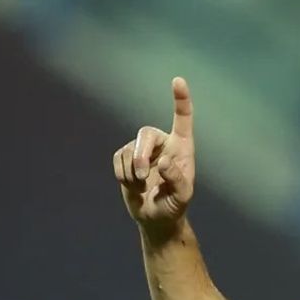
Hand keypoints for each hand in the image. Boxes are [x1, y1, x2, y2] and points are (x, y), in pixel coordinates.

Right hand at [114, 77, 196, 229]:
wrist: (155, 218)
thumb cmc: (174, 205)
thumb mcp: (182, 197)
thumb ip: (177, 179)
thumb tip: (164, 161)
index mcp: (181, 147)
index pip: (182, 118)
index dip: (181, 100)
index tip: (177, 81)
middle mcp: (162, 143)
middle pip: (145, 133)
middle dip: (140, 154)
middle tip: (141, 176)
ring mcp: (142, 150)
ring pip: (128, 149)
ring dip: (131, 173)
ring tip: (141, 188)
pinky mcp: (126, 158)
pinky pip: (118, 159)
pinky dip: (122, 176)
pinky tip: (133, 186)